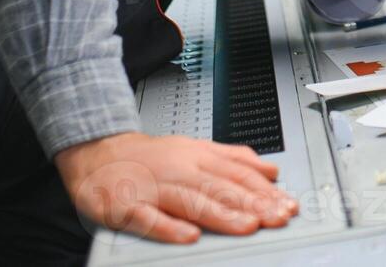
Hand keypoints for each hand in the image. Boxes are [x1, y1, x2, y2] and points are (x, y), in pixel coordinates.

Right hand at [55, 132, 297, 243]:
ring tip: (247, 226)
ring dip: (220, 215)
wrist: (98, 153)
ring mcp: (153, 188)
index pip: (237, 174)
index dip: (265, 190)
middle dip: (253, 203)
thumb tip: (270, 168)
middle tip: (278, 217)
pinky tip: (188, 236)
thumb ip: (234, 158)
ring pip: (190, 201)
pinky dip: (168, 227)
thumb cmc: (151, 157)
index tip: (287, 204)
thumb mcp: (196, 148)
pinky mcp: (126, 205)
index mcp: (198, 156)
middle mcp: (179, 170)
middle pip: (220, 187)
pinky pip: (148, 218)